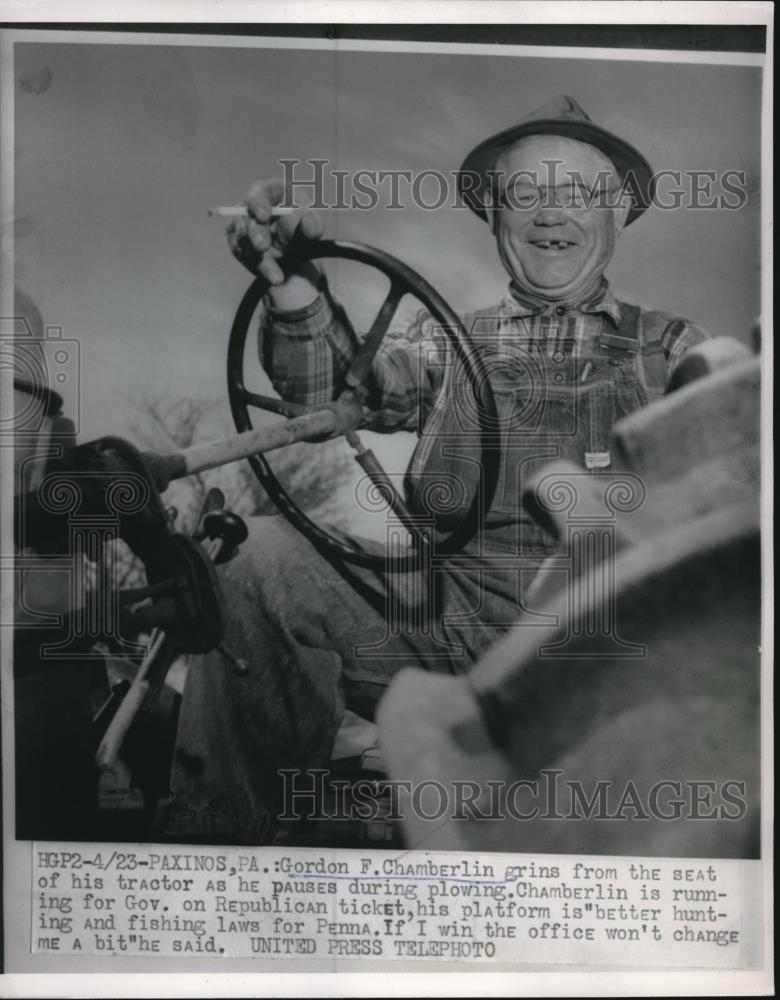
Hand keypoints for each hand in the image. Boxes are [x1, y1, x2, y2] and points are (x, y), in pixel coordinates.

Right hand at [226, 179, 323, 308]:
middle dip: (255, 234)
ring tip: (277, 277)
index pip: (258, 192)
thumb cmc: (301, 223)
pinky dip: (259, 269)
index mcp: (269, 192)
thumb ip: (312, 224)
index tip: (263, 216)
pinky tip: (273, 277)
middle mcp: (249, 207)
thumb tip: (309, 225)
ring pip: (243, 242)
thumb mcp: (311, 222)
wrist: (294, 244)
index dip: (257, 202)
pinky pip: (245, 258)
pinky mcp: (238, 245)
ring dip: (259, 260)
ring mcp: (241, 226)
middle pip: (246, 219)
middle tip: (262, 247)